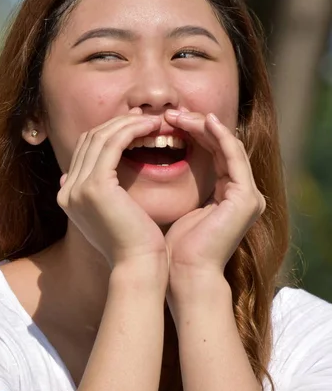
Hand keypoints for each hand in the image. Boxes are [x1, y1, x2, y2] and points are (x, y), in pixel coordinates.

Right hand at [57, 110, 167, 267]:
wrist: (138, 266)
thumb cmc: (134, 243)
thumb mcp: (112, 213)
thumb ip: (100, 193)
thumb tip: (94, 175)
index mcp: (69, 195)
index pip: (85, 150)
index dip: (109, 133)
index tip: (134, 125)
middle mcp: (68, 189)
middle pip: (90, 140)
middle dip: (118, 124)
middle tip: (144, 117)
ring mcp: (78, 187)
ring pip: (101, 138)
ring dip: (128, 124)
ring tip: (152, 120)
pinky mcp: (95, 186)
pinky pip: (113, 144)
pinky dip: (131, 131)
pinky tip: (150, 128)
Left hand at [164, 111, 265, 309]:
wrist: (183, 276)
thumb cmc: (172, 248)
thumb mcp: (173, 207)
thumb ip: (174, 186)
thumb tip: (141, 164)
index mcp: (228, 195)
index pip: (212, 152)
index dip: (190, 133)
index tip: (162, 123)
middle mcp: (243, 193)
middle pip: (221, 145)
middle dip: (194, 126)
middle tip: (168, 114)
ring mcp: (248, 195)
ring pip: (228, 145)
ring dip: (202, 126)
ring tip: (176, 115)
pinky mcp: (246, 197)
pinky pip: (233, 156)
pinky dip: (218, 136)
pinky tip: (201, 121)